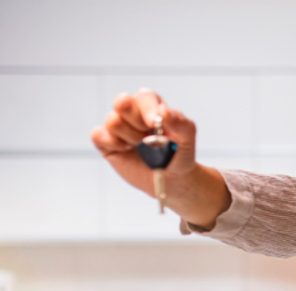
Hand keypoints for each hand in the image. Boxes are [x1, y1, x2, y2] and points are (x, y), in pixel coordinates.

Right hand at [90, 89, 228, 226]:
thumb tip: (164, 111)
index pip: (144, 96)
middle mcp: (133, 112)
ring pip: (112, 120)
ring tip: (141, 146)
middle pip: (122, 102)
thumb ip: (181, 123)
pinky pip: (98, 134)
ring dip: (129, 137)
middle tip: (147, 137)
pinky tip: (126, 151)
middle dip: (135, 121)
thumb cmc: (179, 154)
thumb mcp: (187, 139)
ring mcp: (119, 126)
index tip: (154, 124)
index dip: (147, 109)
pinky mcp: (106, 141)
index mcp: (153, 106)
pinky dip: (113, 145)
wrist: (170, 179)